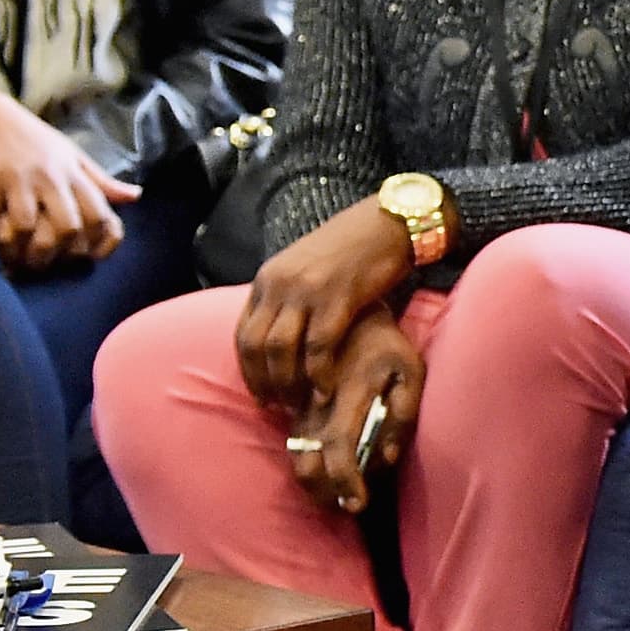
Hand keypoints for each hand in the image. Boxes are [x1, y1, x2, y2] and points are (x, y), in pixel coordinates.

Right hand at [0, 87, 139, 273]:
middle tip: (54, 262)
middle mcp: (51, 177)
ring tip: (24, 261)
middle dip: (62, 253)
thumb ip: (101, 182)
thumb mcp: (74, 156)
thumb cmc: (37, 142)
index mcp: (75, 173)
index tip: (92, 257)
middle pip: (68, 226)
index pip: (100, 214)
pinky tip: (2, 244)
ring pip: (28, 227)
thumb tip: (135, 196)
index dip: (102, 242)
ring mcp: (19, 180)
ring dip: (26, 252)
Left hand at [236, 197, 418, 411]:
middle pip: (254, 345)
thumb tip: (282, 341)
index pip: (243, 333)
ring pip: (280, 349)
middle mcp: (280, 283)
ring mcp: (306, 289)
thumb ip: (288, 298)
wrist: (386, 222)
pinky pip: (318, 346)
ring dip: (286, 383)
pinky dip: (319, 374)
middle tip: (278, 407)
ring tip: (298, 403)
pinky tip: (326, 390)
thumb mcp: (306, 270)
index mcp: (268, 278)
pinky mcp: (337, 297)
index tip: (261, 395)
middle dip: (263, 383)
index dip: (248, 371)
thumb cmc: (352, 250)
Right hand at [282, 308, 422, 514]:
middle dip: (325, 494)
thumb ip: (403, 412)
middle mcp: (316, 405)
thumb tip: (388, 456)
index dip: (345, 482)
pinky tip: (329, 468)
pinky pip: (293, 444)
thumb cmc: (387, 346)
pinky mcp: (294, 405)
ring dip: (315, 483)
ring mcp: (301, 406)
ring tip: (340, 492)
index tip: (358, 504)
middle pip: (307, 464)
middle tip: (348, 504)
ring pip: (296, 457)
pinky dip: (308, 463)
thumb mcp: (410, 371)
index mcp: (348, 396)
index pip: (339, 449)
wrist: (347, 315)